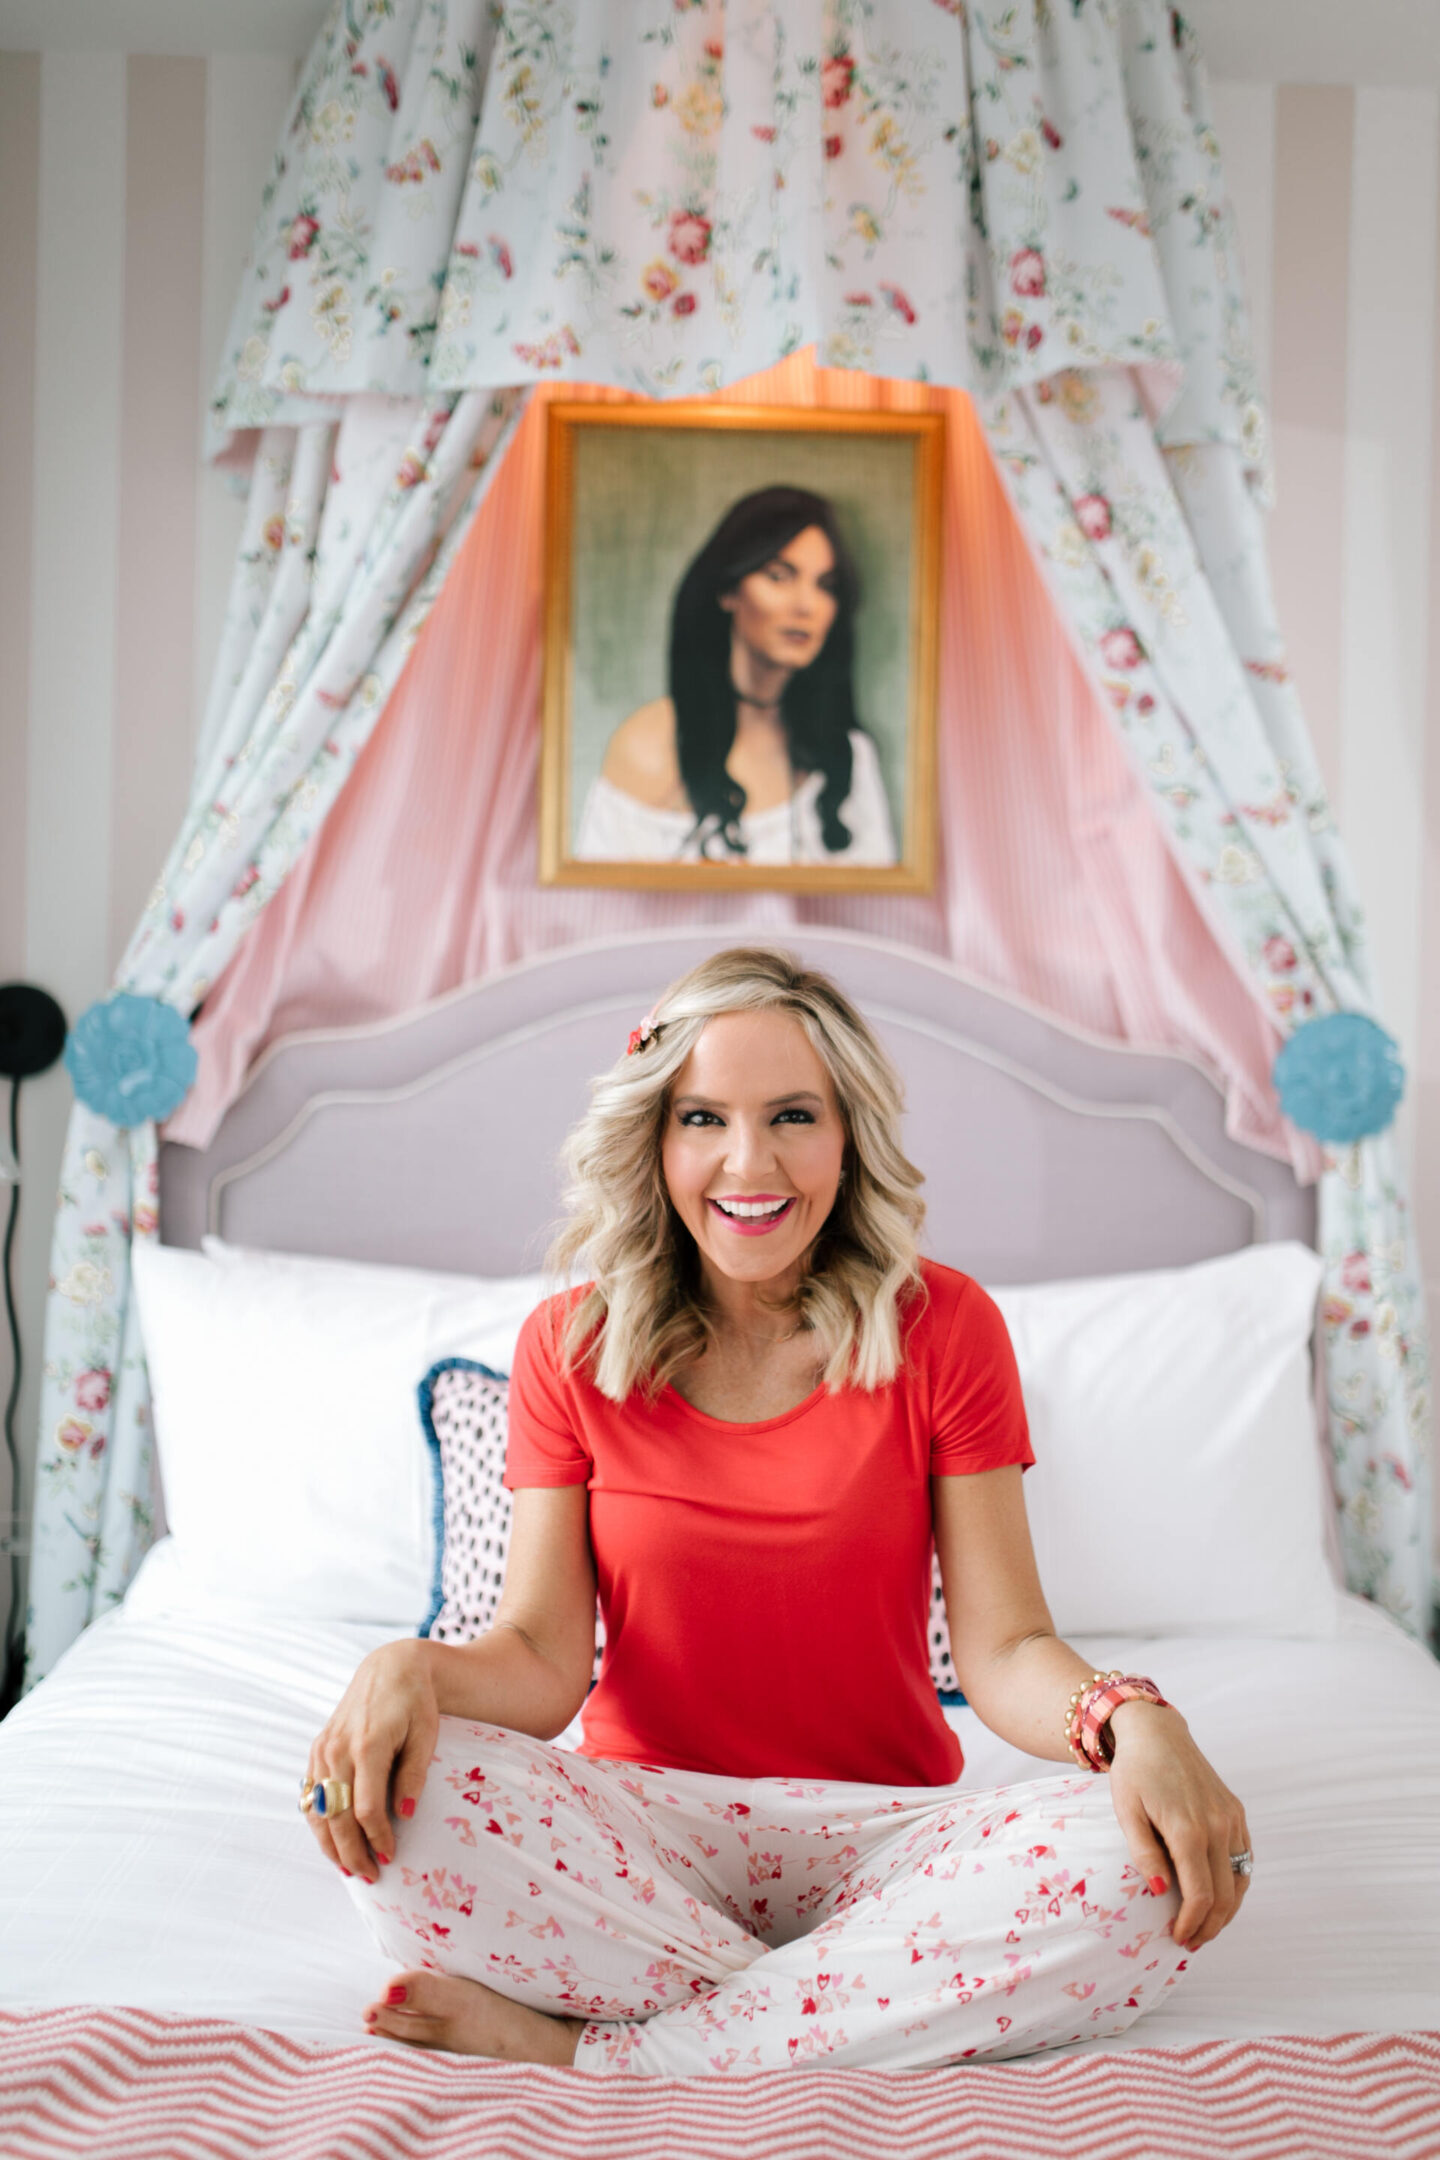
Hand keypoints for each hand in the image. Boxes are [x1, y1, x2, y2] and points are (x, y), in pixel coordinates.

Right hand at [303, 1639, 437, 1882]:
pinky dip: (320, 1822)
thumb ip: (414, 1774)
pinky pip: (311, 1795)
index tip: (392, 1856)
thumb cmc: (415, 1701)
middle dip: (352, 1852)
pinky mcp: (317, 1749)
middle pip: (336, 1815)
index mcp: (368, 1744)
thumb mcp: (426, 1734)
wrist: (391, 1667)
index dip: (377, 1837)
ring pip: (318, 1809)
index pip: (366, 1807)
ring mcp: (322, 1749)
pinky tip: (333, 1842)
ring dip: (331, 1844)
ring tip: (350, 1870)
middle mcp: (338, 1748)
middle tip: (370, 1877)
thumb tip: (405, 1815)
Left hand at [1104, 1701, 1252, 1952]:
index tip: (1178, 1938)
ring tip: (1205, 1927)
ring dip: (1226, 1911)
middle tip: (1191, 1943)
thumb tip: (1161, 1891)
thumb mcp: (1127, 1811)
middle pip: (1224, 1895)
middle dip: (1210, 1926)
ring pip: (1240, 1880)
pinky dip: (1236, 1885)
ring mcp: (1232, 1818)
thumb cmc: (1134, 1772)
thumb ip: (1144, 1853)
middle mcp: (1217, 1825)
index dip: (1192, 1923)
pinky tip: (1219, 1897)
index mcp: (1188, 1829)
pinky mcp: (1237, 1812)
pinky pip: (1244, 1858)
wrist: (1157, 1733)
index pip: (1200, 1894)